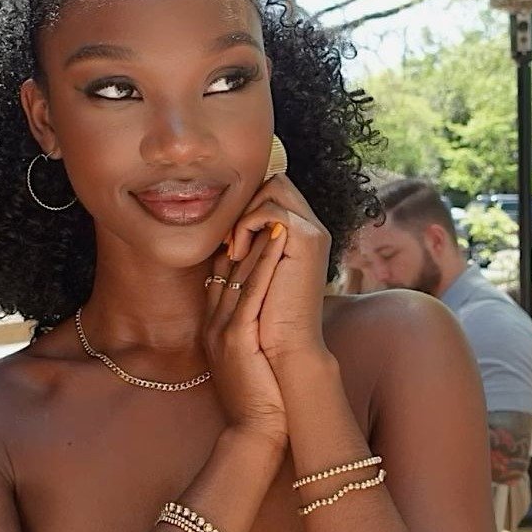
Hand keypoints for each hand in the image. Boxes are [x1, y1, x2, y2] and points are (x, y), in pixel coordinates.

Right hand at [204, 227, 287, 451]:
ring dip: (254, 238)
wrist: (254, 432)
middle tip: (260, 202)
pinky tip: (277, 239)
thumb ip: (248, 330)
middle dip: (241, 232)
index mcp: (214, 326)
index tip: (251, 220)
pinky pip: (250, 292)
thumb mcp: (247, 356)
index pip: (220, 274)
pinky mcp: (236, 339)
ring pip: (236, 272)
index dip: (233, 244)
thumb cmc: (259, 398)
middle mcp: (213, 322)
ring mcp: (222, 330)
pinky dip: (263, 262)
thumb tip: (262, 310)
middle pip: (223, 266)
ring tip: (271, 209)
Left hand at [225, 174, 330, 369]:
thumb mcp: (249, 277)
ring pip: (274, 187)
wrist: (285, 350)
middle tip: (231, 241)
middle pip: (275, 181)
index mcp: (298, 237)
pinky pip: (272, 210)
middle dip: (246, 204)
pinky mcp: (309, 240)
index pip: (270, 194)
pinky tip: (238, 253)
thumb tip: (219, 233)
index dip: (245, 208)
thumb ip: (242, 251)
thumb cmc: (263, 322)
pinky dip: (248, 225)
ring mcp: (312, 232)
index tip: (227, 241)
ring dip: (245, 214)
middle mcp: (310, 229)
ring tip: (235, 250)